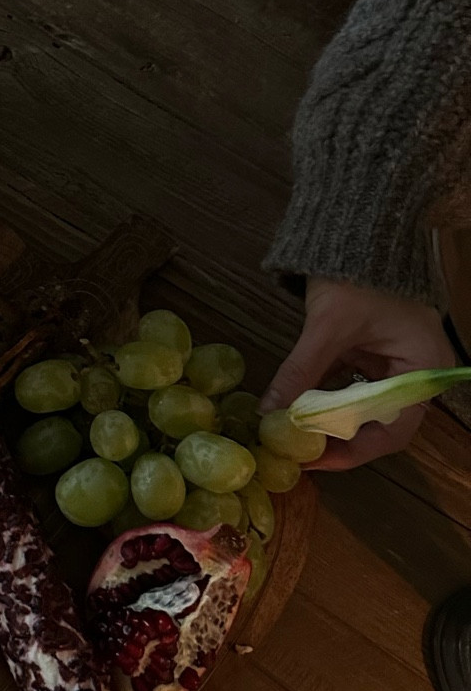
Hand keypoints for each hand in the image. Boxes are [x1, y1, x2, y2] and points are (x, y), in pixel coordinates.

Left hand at [261, 277, 453, 470]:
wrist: (357, 229)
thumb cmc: (358, 273)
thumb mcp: (328, 326)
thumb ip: (300, 372)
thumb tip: (268, 413)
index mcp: (422, 369)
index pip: (394, 430)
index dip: (353, 451)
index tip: (314, 460)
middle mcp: (413, 373)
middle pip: (376, 423)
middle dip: (335, 439)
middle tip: (295, 451)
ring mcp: (391, 364)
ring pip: (357, 407)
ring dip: (324, 420)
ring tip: (289, 435)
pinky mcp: (369, 353)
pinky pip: (345, 386)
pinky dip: (320, 397)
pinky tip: (292, 407)